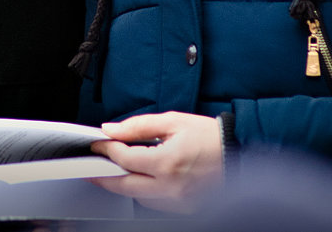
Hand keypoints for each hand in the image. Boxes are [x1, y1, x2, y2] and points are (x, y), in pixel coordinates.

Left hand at [89, 111, 222, 214]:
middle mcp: (171, 187)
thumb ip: (138, 126)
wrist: (239, 153)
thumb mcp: (173, 121)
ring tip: (117, 170)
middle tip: (92, 167)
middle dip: (104, 176)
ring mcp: (178, 201)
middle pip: (124, 186)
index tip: (98, 144)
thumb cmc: (211, 136)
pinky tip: (142, 179)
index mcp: (167, 162)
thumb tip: (112, 130)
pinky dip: (144, 192)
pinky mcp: (184, 209)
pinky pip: (155, 203)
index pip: (124, 159)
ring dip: (124, 184)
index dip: (106, 150)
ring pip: (138, 197)